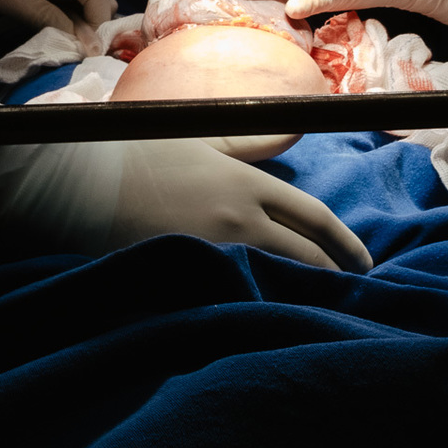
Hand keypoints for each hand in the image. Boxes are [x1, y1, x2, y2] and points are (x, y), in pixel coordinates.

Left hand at [0, 0, 117, 47]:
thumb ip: (45, 17)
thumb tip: (81, 42)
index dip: (99, 28)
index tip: (86, 56)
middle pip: (101, 1)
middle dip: (95, 30)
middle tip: (77, 57)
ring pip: (91, 5)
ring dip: (84, 28)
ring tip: (69, 50)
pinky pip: (76, 4)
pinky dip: (73, 23)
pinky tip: (61, 38)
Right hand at [0, 131, 371, 272]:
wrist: (86, 182)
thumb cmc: (140, 155)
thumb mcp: (203, 139)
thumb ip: (251, 142)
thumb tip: (294, 129)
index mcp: (243, 181)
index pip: (309, 214)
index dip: (340, 239)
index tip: (361, 259)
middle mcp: (238, 214)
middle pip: (302, 248)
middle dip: (334, 270)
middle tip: (354, 287)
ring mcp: (215, 247)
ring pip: (276, 274)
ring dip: (301, 290)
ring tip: (322, 306)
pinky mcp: (189, 274)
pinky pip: (236, 293)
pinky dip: (257, 303)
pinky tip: (268, 318)